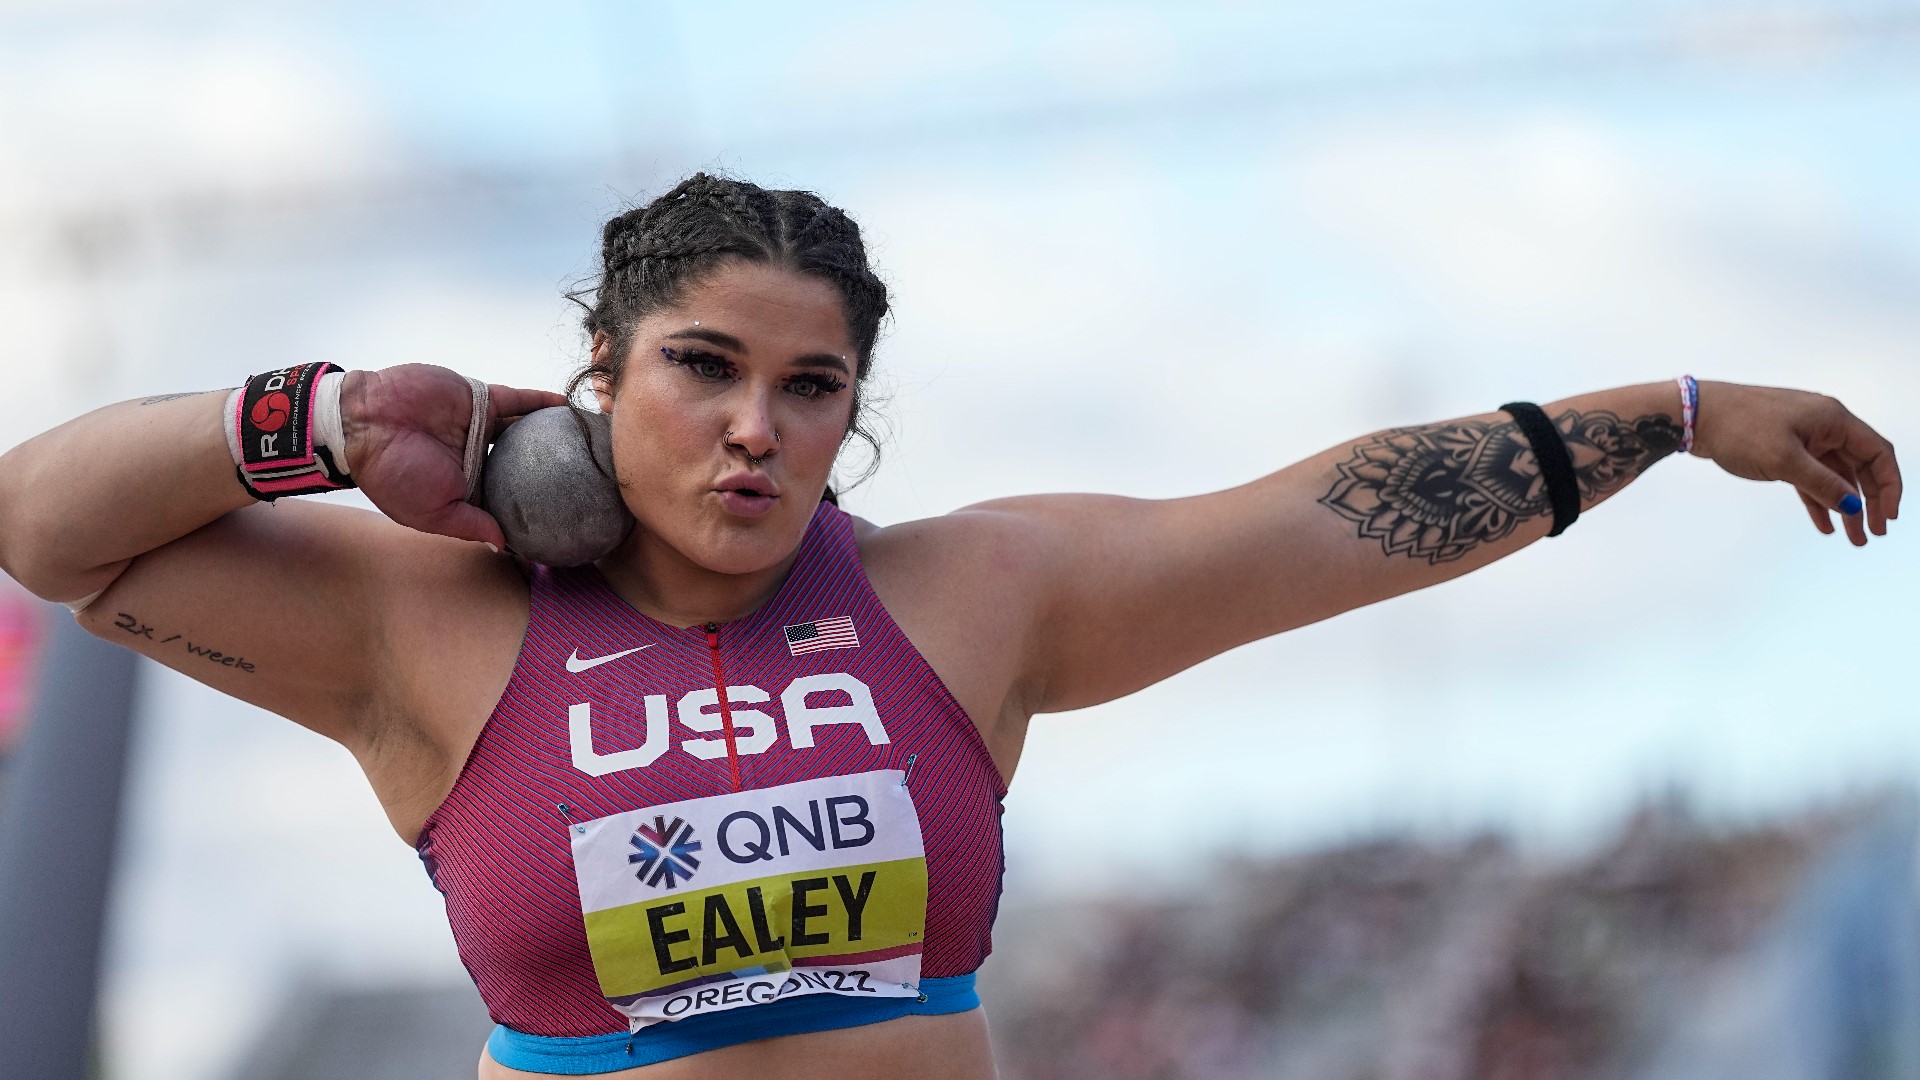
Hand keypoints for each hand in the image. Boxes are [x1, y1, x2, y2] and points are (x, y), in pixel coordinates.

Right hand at [339, 364, 568, 548]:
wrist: (366, 421)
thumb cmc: (394, 473)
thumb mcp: (433, 512)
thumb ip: (470, 525)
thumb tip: (506, 546)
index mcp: (466, 486)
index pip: (506, 497)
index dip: (531, 506)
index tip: (564, 518)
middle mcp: (477, 456)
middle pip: (524, 463)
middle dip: (552, 470)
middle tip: (588, 478)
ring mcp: (480, 426)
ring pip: (526, 430)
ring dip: (553, 434)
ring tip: (587, 440)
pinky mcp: (479, 398)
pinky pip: (517, 400)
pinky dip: (541, 402)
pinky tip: (567, 407)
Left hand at [1692, 381, 1900, 545]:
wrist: (1697, 415)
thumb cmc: (1739, 427)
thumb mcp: (1784, 460)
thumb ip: (1822, 484)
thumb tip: (1853, 505)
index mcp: (1833, 420)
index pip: (1877, 453)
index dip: (1889, 485)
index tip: (1888, 516)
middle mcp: (1824, 426)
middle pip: (1860, 467)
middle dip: (1869, 502)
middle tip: (1872, 534)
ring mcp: (1804, 437)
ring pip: (1834, 475)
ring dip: (1844, 506)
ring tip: (1853, 538)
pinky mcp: (1784, 449)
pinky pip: (1810, 477)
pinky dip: (1818, 499)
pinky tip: (1824, 525)